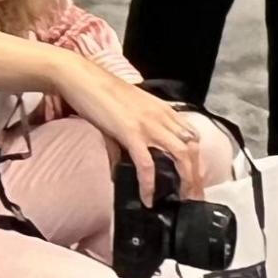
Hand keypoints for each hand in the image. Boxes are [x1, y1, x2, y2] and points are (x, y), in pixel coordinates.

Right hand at [55, 59, 206, 203]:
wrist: (80, 77)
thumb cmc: (98, 90)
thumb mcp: (126, 108)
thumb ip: (132, 132)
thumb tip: (121, 161)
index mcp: (162, 109)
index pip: (191, 135)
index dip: (196, 158)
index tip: (193, 175)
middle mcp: (162, 116)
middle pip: (192, 149)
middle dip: (196, 175)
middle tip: (194, 197)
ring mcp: (149, 125)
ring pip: (181, 157)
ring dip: (186, 181)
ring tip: (181, 200)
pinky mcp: (131, 133)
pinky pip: (147, 164)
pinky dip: (149, 184)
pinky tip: (147, 198)